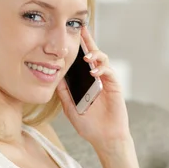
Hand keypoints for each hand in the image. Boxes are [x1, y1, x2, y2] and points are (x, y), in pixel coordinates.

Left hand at [55, 26, 129, 151]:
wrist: (105, 138)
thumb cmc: (89, 126)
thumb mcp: (70, 109)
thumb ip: (64, 94)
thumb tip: (54, 79)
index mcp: (85, 82)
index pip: (81, 61)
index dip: (77, 48)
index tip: (70, 34)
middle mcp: (96, 78)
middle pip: (93, 54)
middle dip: (88, 41)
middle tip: (81, 28)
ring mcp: (106, 81)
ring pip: (103, 59)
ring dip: (95, 55)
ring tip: (86, 57)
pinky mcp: (114, 86)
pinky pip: (109, 72)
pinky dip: (101, 69)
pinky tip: (94, 72)